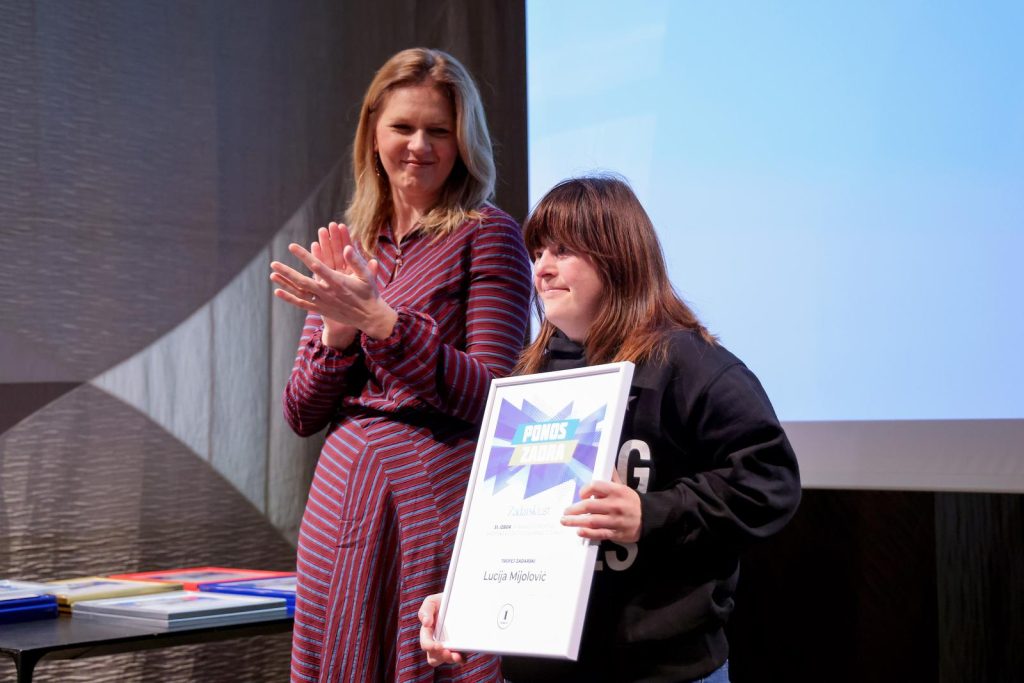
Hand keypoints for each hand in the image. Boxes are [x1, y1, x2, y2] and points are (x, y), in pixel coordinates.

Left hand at [269, 223, 397, 344]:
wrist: (369, 317)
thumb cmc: (369, 293)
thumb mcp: (367, 275)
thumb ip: (356, 261)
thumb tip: (347, 247)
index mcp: (338, 281)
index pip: (317, 266)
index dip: (303, 256)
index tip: (292, 247)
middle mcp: (328, 292)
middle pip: (302, 281)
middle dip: (287, 272)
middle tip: (273, 263)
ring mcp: (323, 302)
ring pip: (300, 292)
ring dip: (285, 284)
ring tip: (272, 275)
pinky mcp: (321, 309)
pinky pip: (302, 304)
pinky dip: (289, 298)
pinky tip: (278, 292)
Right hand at [418, 594, 464, 666]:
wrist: (460, 600)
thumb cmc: (443, 601)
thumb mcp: (432, 601)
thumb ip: (425, 610)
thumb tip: (426, 623)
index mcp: (428, 633)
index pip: (426, 644)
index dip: (430, 647)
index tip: (438, 646)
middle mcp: (437, 642)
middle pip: (434, 657)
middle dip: (440, 657)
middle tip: (448, 652)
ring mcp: (449, 646)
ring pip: (446, 659)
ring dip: (451, 659)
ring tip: (457, 656)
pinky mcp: (460, 648)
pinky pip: (459, 659)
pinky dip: (461, 660)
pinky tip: (463, 657)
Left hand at [561, 470, 641, 542]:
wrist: (649, 517)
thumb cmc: (631, 501)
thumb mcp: (623, 486)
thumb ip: (611, 477)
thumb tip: (606, 462)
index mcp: (616, 491)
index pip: (595, 486)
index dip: (585, 490)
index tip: (581, 495)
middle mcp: (615, 505)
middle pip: (589, 505)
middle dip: (574, 509)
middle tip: (565, 511)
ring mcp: (615, 520)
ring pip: (592, 521)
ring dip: (576, 522)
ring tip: (565, 521)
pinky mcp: (616, 533)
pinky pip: (600, 533)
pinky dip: (588, 533)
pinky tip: (579, 531)